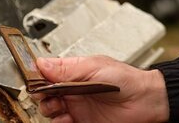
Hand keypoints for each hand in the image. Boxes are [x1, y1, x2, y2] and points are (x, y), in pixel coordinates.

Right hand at [35, 56, 168, 122]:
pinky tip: (66, 118)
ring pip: (50, 110)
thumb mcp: (94, 67)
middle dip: (42, 94)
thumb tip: (42, 63)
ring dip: (50, 109)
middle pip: (45, 93)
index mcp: (75, 72)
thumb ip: (67, 68)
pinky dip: (59, 122)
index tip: (33, 80)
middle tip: (47, 94)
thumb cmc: (126, 80)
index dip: (38, 77)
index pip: (48, 74)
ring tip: (59, 106)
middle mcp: (73, 89)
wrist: (145, 101)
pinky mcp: (81, 121)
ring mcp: (77, 106)